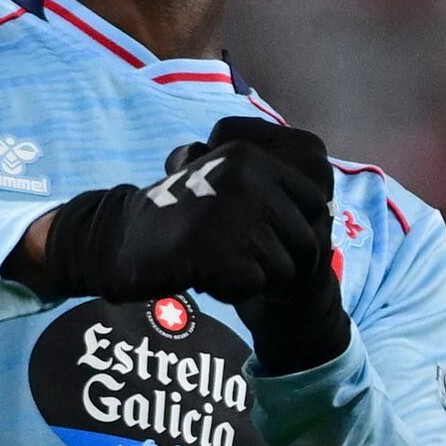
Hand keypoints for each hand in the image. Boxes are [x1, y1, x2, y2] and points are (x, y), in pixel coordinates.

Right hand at [26, 115, 342, 364]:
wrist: (119, 242)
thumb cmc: (184, 219)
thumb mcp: (230, 186)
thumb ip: (275, 190)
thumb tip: (327, 209)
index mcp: (251, 156)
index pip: (317, 203)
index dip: (295, 231)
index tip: (257, 235)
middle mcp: (245, 176)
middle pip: (304, 241)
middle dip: (275, 259)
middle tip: (231, 251)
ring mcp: (231, 212)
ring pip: (283, 268)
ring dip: (252, 275)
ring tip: (213, 258)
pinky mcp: (216, 250)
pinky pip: (254, 285)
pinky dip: (232, 289)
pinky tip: (202, 274)